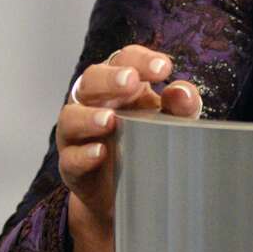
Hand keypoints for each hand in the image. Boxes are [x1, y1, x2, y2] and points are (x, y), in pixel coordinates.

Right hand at [57, 43, 202, 251]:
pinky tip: (100, 153)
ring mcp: (78, 133)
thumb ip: (181, 105)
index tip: (164, 68)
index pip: (124, 59)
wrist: (128, 191)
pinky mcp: (71, 164)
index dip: (141, 60)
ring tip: (111, 121)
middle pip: (91, 79)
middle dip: (110, 78)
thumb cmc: (150, 141)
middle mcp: (93, 102)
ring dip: (89, 117)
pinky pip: (69, 157)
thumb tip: (183, 92)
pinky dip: (83, 154)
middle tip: (131, 81)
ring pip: (71, 116)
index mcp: (119, 84)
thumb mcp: (173, 120)